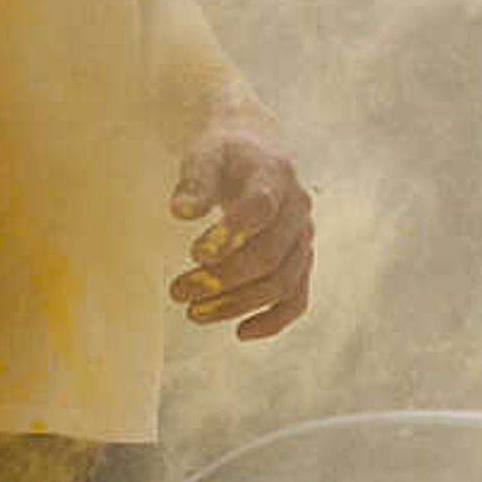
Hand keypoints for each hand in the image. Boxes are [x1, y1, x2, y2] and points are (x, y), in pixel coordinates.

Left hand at [169, 101, 314, 340]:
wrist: (254, 149)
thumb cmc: (222, 154)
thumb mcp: (203, 155)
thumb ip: (193, 182)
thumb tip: (181, 212)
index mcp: (273, 176)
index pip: (260, 209)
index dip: (229, 235)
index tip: (193, 253)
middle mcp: (297, 209)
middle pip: (268, 255)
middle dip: (222, 280)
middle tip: (178, 291)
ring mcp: (303, 237)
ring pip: (281, 282)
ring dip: (237, 303)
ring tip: (192, 311)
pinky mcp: (301, 259)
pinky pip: (297, 297)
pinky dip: (273, 319)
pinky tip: (240, 332)